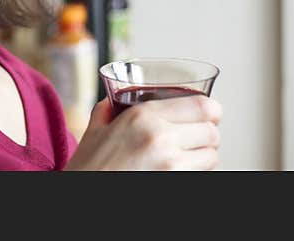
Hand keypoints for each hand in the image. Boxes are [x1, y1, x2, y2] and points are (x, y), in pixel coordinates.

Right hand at [63, 95, 222, 170]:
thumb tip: (117, 99)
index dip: (212, 110)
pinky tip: (180, 170)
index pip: (202, 106)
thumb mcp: (95, 128)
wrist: (81, 194)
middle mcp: (161, 137)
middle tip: (196, 137)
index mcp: (143, 115)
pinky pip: (201, 175)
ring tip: (187, 156)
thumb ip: (110, 109)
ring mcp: (171, 165)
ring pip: (212, 157)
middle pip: (212, 132)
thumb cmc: (88, 167)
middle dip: (207, 134)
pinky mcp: (175, 184)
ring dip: (204, 155)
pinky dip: (196, 172)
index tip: (209, 113)